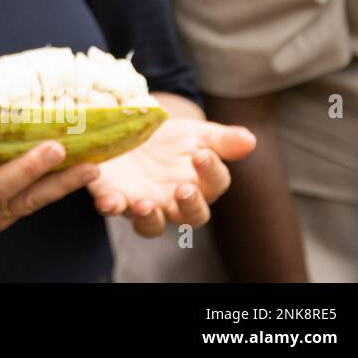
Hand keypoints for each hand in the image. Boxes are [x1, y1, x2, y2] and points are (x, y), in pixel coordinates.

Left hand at [87, 118, 256, 236]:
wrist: (132, 131)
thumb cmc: (170, 138)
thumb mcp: (196, 133)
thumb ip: (222, 139)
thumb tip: (250, 140)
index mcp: (200, 183)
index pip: (214, 184)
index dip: (211, 172)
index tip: (201, 154)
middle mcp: (174, 201)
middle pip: (190, 216)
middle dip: (189, 206)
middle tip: (184, 189)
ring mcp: (145, 203)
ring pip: (152, 225)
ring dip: (149, 218)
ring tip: (145, 204)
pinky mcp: (115, 198)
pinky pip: (114, 208)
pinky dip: (110, 206)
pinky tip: (107, 201)